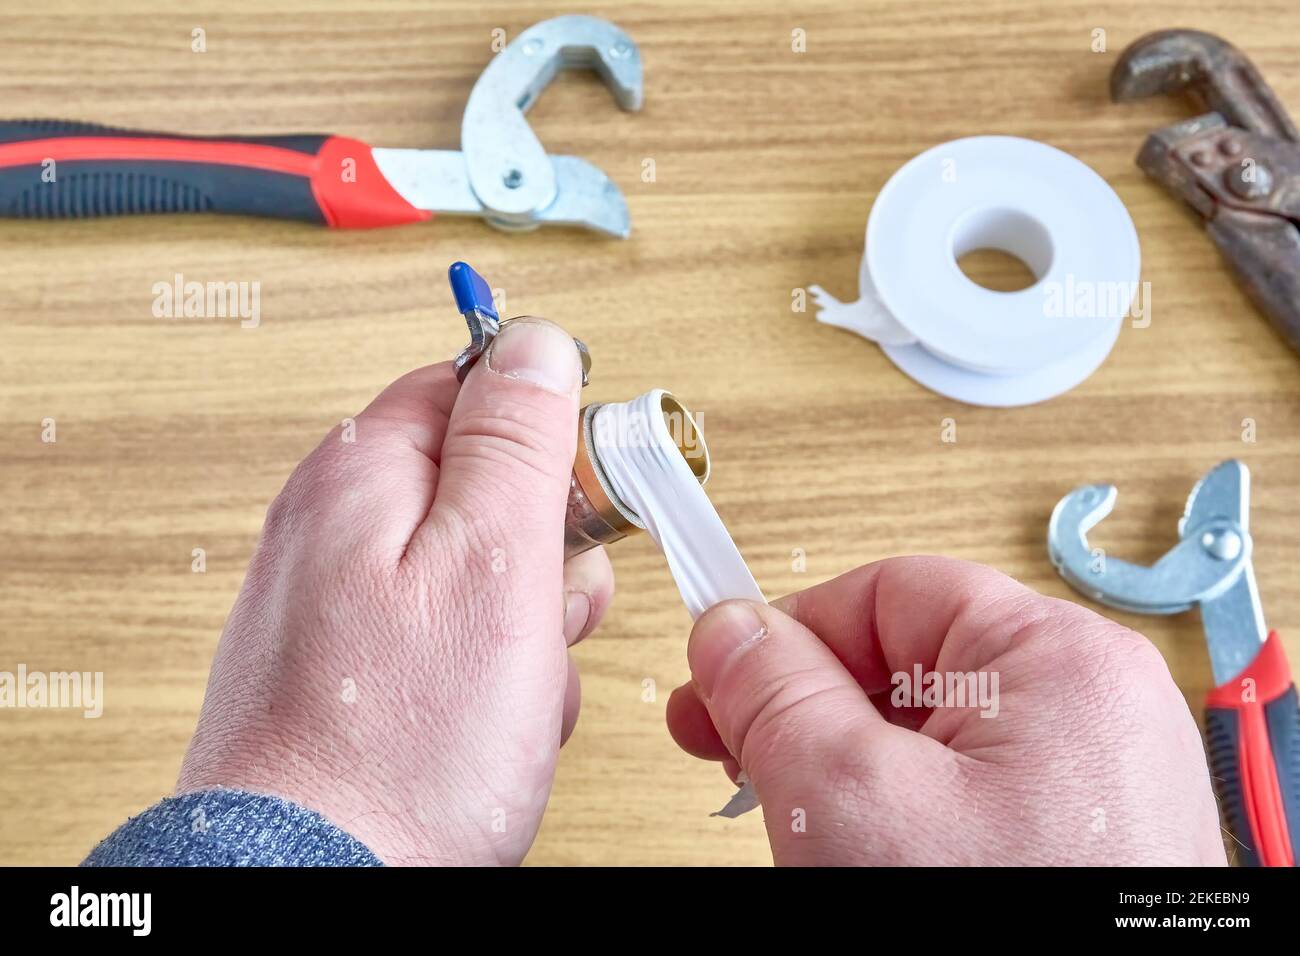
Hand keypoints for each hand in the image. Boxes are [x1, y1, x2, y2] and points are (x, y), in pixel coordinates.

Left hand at [177, 318, 613, 864]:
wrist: (314, 882)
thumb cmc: (399, 748)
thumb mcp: (493, 564)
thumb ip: (516, 440)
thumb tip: (537, 342)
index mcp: (364, 472)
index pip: (475, 386)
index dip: (547, 439)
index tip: (580, 498)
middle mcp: (335, 525)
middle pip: (482, 487)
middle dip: (543, 549)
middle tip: (546, 608)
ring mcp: (338, 600)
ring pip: (477, 573)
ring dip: (525, 624)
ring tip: (513, 685)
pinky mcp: (351, 666)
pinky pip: (448, 638)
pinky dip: (486, 674)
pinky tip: (486, 722)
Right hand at [666, 556, 1225, 864]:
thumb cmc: (1011, 939)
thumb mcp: (850, 799)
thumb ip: (776, 694)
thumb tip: (728, 632)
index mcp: (1060, 660)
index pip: (889, 591)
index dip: (791, 629)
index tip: (721, 676)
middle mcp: (1093, 709)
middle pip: (907, 663)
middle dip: (810, 710)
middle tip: (739, 758)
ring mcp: (1093, 780)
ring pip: (929, 737)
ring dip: (847, 769)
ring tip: (804, 828)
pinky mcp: (1082, 839)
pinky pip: (967, 793)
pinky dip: (900, 815)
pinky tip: (862, 857)